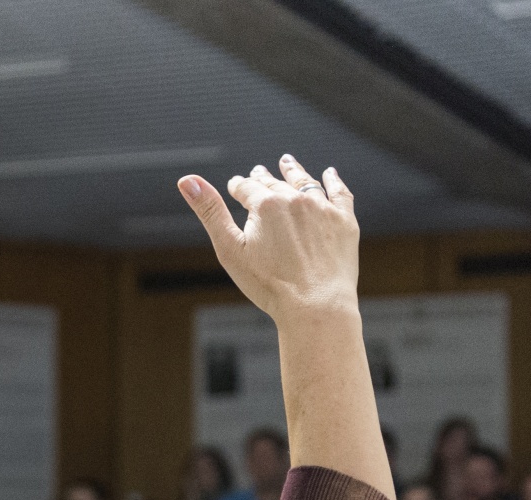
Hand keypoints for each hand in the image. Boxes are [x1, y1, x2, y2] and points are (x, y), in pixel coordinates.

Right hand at [178, 156, 357, 324]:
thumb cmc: (270, 285)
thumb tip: (187, 181)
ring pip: (305, 181)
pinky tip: (329, 173)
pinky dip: (333, 180)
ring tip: (287, 163)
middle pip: (274, 183)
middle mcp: (295, 199)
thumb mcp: (229, 249)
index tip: (235, 186)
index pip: (246, 188)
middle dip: (263, 178)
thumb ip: (209, 211)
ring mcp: (322, 209)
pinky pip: (339, 192)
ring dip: (293, 171)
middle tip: (258, 173)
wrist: (315, 306)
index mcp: (266, 204)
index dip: (238, 186)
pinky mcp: (344, 221)